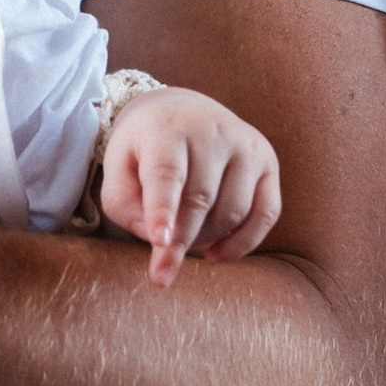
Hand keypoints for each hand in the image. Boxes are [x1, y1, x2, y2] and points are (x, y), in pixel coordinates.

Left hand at [99, 88, 281, 287]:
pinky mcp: (268, 162)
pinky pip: (266, 214)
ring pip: (233, 210)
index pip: (167, 173)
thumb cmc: (144, 149)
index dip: (163, 210)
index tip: (159, 242)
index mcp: (168, 129)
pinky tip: (216, 254)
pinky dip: (243, 243)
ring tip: (183, 241)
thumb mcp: (118, 168)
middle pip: (200, 199)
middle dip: (181, 241)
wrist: (181, 112)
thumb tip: (158, 240)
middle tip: (162, 273)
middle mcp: (213, 131)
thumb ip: (124, 205)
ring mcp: (246, 145)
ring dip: (206, 239)